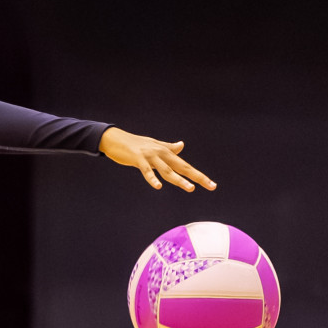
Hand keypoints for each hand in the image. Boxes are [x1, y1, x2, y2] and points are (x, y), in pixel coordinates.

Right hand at [98, 128, 215, 191]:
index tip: (212, 185)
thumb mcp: (154, 146)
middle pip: (182, 167)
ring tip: (190, 188)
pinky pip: (146, 171)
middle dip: (197, 177)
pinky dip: (152, 178)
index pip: (185, 166)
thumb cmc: (134, 144)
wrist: (115, 139)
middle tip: (210, 186)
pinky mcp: (137, 159)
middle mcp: (161, 153)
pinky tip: (158, 186)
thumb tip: (182, 145)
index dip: (199, 175)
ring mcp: (150, 156)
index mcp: (166, 152)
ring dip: (179, 180)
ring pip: (167, 170)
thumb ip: (168, 147)